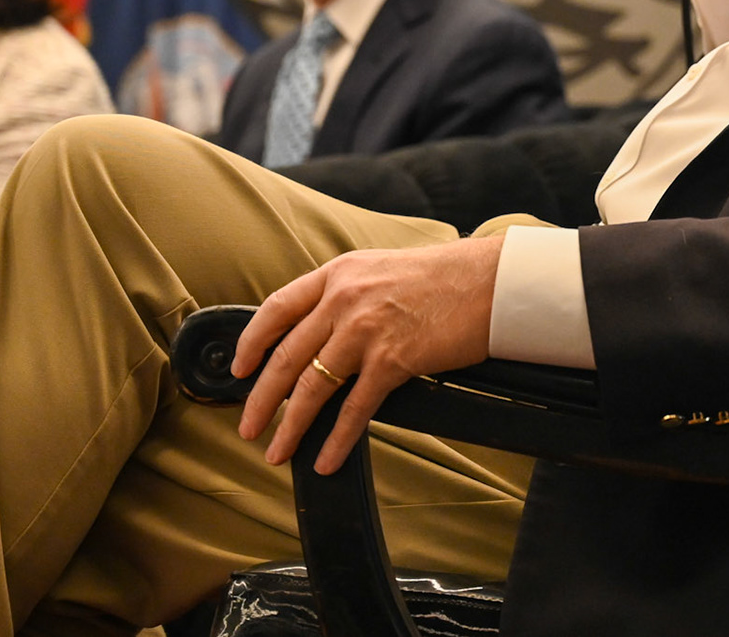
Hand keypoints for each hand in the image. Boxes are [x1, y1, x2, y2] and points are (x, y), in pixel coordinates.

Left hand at [233, 235, 503, 474]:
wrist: (488, 282)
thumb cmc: (443, 277)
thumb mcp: (380, 269)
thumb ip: (347, 294)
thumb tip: (321, 332)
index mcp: (337, 274)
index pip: (277, 308)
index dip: (251, 342)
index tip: (239, 370)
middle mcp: (343, 299)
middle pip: (287, 356)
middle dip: (261, 399)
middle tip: (247, 427)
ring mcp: (366, 330)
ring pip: (312, 386)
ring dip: (290, 427)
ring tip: (277, 451)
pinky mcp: (393, 359)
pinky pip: (355, 408)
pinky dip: (336, 440)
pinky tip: (327, 459)